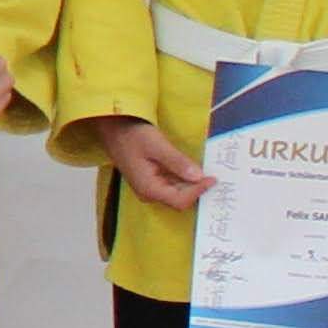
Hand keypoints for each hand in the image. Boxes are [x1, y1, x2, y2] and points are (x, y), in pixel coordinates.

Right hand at [95, 116, 213, 211]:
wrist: (112, 127)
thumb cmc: (132, 135)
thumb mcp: (157, 145)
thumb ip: (177, 162)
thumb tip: (199, 176)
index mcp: (149, 188)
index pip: (180, 200)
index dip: (199, 191)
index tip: (213, 177)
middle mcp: (149, 193)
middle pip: (180, 199)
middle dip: (197, 189)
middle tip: (214, 174)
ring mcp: (149, 187)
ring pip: (177, 192)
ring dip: (192, 183)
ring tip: (206, 170)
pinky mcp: (151, 179)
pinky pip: (172, 184)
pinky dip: (184, 178)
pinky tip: (191, 167)